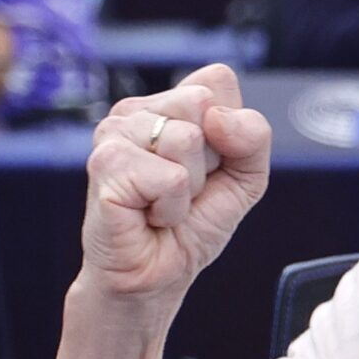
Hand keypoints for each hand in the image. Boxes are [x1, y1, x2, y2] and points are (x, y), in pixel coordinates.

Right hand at [77, 66, 272, 306]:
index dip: (229, 130)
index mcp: (165, 104)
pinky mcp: (105, 165)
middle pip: (202, 104)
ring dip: (188, 188)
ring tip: (162, 204)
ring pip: (186, 139)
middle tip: (181, 190)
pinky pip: (170, 177)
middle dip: (208, 160)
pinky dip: (170, 208)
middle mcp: (134, 111)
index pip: (217, 80)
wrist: (155, 278)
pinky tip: (148, 216)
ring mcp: (113, 134)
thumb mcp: (245, 177)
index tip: (208, 166)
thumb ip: (252, 136)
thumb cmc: (190, 226)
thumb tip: (218, 116)